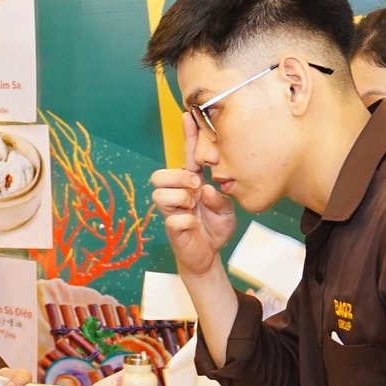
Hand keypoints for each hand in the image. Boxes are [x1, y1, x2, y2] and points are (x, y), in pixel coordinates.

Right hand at [149, 155, 235, 278]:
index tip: (192, 132)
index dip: (187, 144)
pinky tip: (195, 224)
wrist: (211, 253)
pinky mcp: (172, 229)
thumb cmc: (216, 228)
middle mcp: (177, 195)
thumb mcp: (227, 210)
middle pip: (158, 176)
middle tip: (196, 185)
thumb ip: (219, 198)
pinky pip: (172, 220)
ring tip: (193, 206)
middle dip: (178, 177)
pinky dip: (187, 221)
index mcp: (190, 185)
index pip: (184, 161)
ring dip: (179, 198)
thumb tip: (206, 190)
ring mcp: (172, 212)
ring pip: (158, 195)